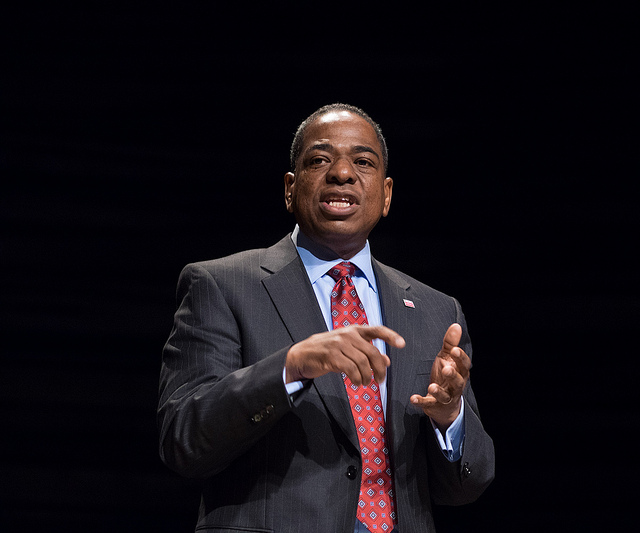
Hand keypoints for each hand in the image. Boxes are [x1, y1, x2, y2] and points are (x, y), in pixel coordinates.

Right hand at [286, 325, 404, 385]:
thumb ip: (366, 351)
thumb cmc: (327, 351)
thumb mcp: (348, 348)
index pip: (377, 330)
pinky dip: (357, 379)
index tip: (402, 344)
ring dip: (367, 377)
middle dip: (380, 370)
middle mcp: (348, 334)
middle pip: (372, 353)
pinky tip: (357, 383)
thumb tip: (387, 361)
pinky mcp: (331, 356)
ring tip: (365, 383)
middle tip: (380, 381)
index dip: (391, 336)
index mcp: (354, 330)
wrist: (302, 354)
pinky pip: (351, 370)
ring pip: (363, 363)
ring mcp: (339, 344)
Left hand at [410, 323, 470, 429]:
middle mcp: (455, 385)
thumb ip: (450, 343)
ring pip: (445, 395)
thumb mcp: (447, 358)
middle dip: (452, 375)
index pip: (464, 365)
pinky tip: (413, 399)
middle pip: (458, 381)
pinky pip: (428, 404)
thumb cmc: (446, 376)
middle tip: (446, 369)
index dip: (460, 358)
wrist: (444, 405)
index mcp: (460, 372)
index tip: (455, 350)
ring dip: (439, 391)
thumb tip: (456, 326)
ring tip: (432, 386)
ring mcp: (446, 397)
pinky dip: (421, 401)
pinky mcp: (434, 405)